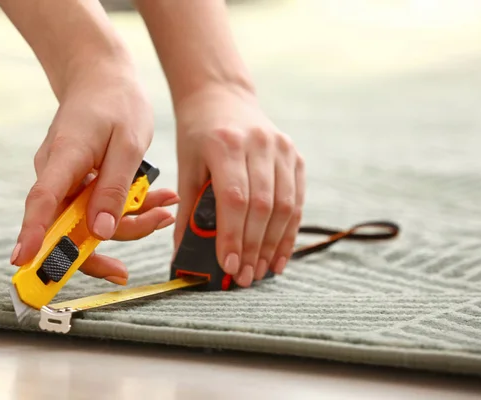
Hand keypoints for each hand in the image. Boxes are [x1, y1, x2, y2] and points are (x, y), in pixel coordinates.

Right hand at [10, 59, 175, 284]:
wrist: (102, 77)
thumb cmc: (116, 103)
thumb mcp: (128, 144)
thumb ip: (114, 189)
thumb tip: (100, 233)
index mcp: (64, 158)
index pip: (43, 203)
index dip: (33, 235)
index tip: (24, 262)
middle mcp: (56, 174)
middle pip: (73, 225)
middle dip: (119, 234)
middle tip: (158, 221)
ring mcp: (65, 180)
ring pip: (91, 219)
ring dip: (131, 219)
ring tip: (165, 204)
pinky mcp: (77, 183)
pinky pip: (98, 206)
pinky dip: (127, 207)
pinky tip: (155, 199)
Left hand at [173, 84, 304, 286]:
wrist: (222, 96)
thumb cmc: (197, 134)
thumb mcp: (186, 166)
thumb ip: (187, 210)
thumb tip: (183, 256)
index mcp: (226, 144)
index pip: (235, 198)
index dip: (233, 236)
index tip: (228, 266)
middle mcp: (259, 143)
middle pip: (263, 206)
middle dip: (254, 247)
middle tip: (245, 277)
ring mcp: (282, 148)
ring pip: (285, 206)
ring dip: (274, 244)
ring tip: (262, 272)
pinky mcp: (295, 155)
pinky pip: (297, 199)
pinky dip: (289, 231)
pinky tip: (280, 255)